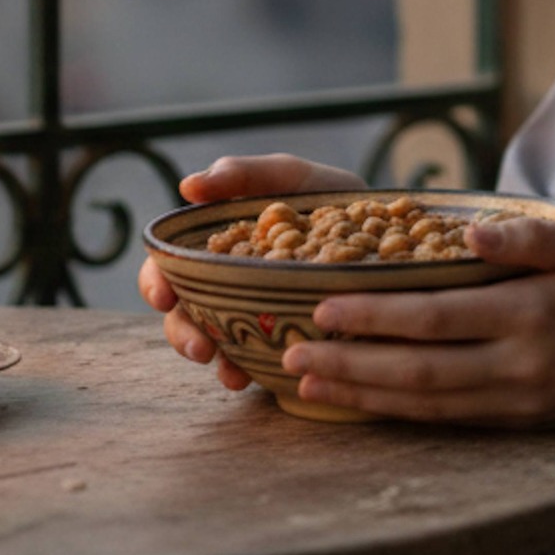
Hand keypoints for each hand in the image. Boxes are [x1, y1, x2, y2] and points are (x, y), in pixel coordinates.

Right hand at [137, 153, 364, 391]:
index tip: (164, 298)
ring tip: (228, 372)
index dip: (156, 283)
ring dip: (215, 360)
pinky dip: (251, 372)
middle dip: (182, 334)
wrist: (398, 232)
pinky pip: (260, 365)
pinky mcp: (287, 342)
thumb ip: (244, 174)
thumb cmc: (333, 199)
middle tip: (198, 348)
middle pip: (184, 314)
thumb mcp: (292, 177)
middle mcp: (230, 286)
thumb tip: (187, 185)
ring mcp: (256, 317)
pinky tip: (254, 379)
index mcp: (220, 247)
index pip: (170, 268)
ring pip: (216, 344)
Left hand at [281, 214, 554, 466]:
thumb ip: (527, 237)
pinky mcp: (520, 424)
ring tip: (309, 384)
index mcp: (530, 313)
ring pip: (426, 404)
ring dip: (362, 396)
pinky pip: (449, 421)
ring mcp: (518, 402)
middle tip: (291, 355)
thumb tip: (464, 230)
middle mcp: (518, 366)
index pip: (435, 317)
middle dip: (350, 364)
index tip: (322, 306)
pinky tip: (363, 403)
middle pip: (418, 370)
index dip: (375, 316)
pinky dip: (399, 414)